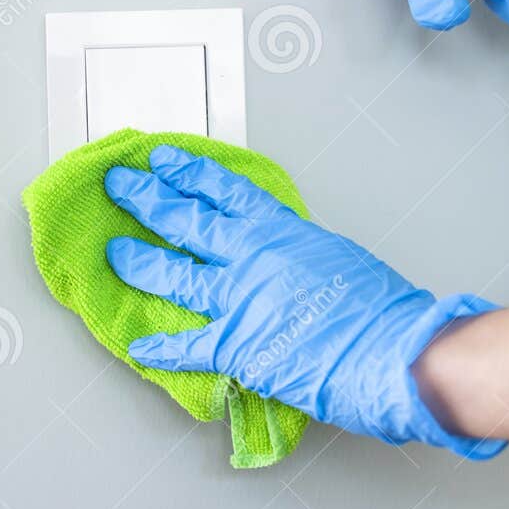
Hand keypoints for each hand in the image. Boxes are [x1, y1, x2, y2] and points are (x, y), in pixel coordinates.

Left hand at [102, 144, 505, 458]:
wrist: (393, 349)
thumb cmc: (381, 307)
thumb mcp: (338, 258)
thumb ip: (301, 256)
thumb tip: (287, 263)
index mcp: (281, 231)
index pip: (225, 192)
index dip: (189, 173)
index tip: (164, 160)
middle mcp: (251, 257)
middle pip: (186, 221)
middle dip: (148, 200)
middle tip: (121, 186)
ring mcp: (239, 299)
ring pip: (173, 274)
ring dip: (139, 262)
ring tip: (114, 252)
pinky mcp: (236, 345)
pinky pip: (188, 346)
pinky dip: (161, 349)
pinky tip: (139, 349)